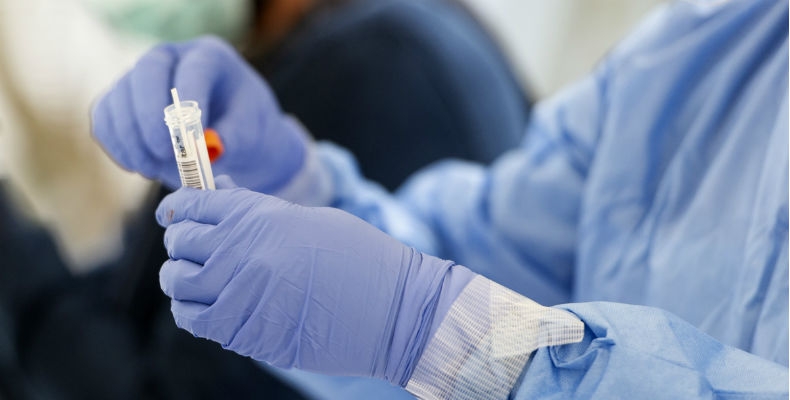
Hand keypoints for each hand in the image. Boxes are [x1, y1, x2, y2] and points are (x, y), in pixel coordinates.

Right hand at [91, 36, 306, 192]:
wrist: (229, 139)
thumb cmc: (244, 131)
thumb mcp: (251, 135)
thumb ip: (233, 138)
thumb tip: (207, 147)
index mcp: (210, 56)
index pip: (193, 68)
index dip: (188, 101)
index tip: (191, 139)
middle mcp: (171, 57)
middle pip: (147, 72)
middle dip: (151, 115)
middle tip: (164, 152)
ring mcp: (139, 76)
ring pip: (119, 98)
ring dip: (132, 139)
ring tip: (155, 169)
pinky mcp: (119, 101)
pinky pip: (105, 121)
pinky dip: (118, 147)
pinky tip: (141, 166)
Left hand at [155, 186, 474, 383]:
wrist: (391, 309)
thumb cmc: (360, 258)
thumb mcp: (308, 220)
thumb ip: (258, 212)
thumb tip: (218, 200)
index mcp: (258, 215)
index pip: (192, 204)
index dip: (177, 209)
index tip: (174, 215)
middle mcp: (240, 249)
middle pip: (180, 241)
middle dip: (182, 242)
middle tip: (193, 248)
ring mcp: (238, 292)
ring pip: (177, 281)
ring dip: (180, 278)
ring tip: (196, 279)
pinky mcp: (242, 331)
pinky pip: (192, 318)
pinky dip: (189, 310)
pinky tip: (204, 306)